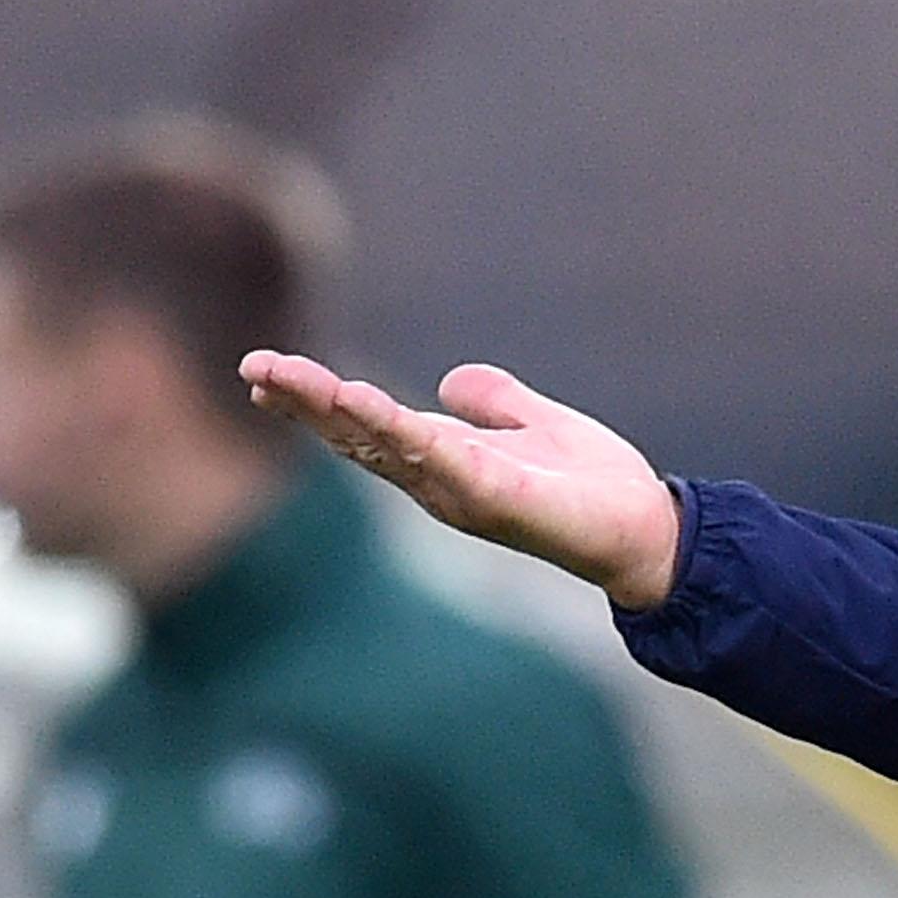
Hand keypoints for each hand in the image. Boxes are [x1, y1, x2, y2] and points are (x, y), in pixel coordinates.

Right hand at [239, 352, 683, 610]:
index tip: (264, 372)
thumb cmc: (593, 486)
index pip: (364, 426)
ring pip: (384, 443)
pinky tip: (363, 401)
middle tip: (252, 368)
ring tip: (285, 378)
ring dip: (334, 411)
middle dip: (304, 402)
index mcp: (443, 459)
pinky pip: (440, 457)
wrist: (645, 529)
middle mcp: (440, 481)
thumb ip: (495, 403)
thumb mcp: (536, 425)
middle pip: (357, 435)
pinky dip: (400, 430)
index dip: (315, 400)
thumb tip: (452, 382)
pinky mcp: (498, 496)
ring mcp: (463, 491)